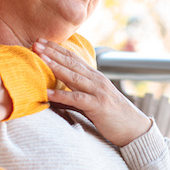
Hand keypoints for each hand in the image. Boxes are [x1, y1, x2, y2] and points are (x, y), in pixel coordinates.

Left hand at [34, 39, 150, 146]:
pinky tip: (49, 93)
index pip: (73, 58)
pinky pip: (78, 99)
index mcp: (94, 76)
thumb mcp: (95, 96)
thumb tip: (60, 87)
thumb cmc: (112, 114)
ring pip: (74, 76)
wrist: (133, 127)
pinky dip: (62, 96)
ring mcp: (98, 92)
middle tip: (35, 43)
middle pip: (71, 62)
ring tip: (40, 59)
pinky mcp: (98, 106)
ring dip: (56, 66)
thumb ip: (80, 88)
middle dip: (52, 52)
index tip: (40, 41)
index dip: (56, 48)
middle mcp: (96, 80)